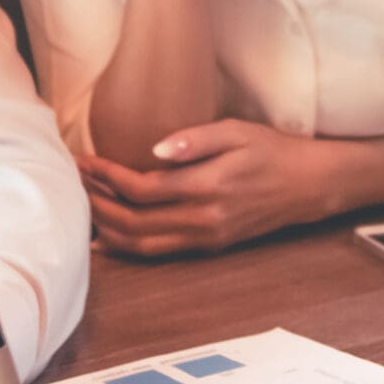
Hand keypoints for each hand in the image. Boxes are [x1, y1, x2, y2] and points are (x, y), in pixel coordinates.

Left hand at [78, 120, 334, 256]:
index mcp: (207, 187)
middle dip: (98, 202)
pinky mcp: (208, 246)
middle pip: (133, 222)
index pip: (141, 189)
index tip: (85, 161)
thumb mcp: (236, 131)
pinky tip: (106, 236)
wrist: (307, 185)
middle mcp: (203, 219)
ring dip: (107, 227)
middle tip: (75, 180)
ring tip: (85, 202)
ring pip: (141, 244)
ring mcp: (205, 238)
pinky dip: (126, 246)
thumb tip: (154, 149)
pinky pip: (158, 252)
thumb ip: (194, 139)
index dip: (107, 177)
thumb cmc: (270, 150)